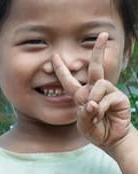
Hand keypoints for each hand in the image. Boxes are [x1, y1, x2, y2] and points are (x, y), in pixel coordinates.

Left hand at [55, 32, 132, 151]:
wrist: (110, 139)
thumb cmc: (94, 130)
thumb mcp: (82, 123)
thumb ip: (84, 113)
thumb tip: (93, 103)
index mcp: (81, 95)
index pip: (69, 80)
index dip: (61, 69)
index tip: (55, 56)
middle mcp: (95, 89)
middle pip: (95, 67)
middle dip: (98, 50)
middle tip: (102, 34)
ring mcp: (108, 92)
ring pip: (98, 85)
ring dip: (94, 101)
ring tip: (94, 115)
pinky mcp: (118, 97)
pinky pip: (106, 98)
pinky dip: (100, 110)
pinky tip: (101, 117)